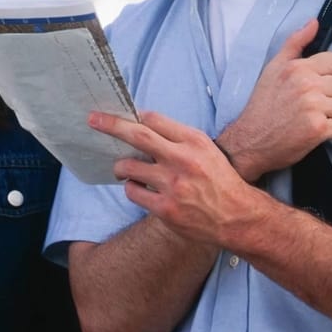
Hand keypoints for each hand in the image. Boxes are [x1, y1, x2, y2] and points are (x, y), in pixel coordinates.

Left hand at [90, 110, 263, 245]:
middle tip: (93, 119)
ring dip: (121, 167)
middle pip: (137, 135)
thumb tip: (145, 124)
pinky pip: (133, 193)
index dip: (134, 117)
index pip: (154, 119)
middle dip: (111, 125)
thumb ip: (179, 138)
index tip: (120, 115)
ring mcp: (172, 185)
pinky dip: (132, 189)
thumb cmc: (220, 181)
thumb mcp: (206, 150)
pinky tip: (139, 189)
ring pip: (129, 167)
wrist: (237, 217)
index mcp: (194, 141)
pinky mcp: (165, 208)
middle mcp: (182, 159)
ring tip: (122, 169)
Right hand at [219, 20, 331, 180]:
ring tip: (320, 117)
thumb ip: (295, 42)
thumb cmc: (263, 103)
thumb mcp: (274, 67)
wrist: (251, 139)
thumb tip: (315, 22)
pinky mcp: (318, 130)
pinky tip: (320, 130)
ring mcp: (314, 108)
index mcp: (299, 67)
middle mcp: (308, 85)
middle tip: (319, 104)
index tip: (321, 85)